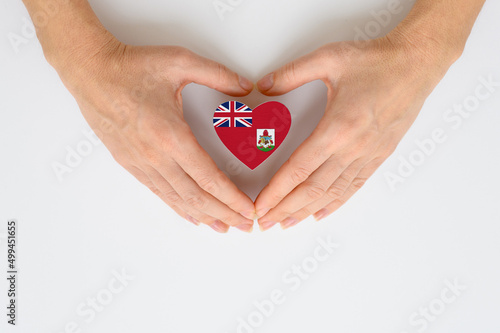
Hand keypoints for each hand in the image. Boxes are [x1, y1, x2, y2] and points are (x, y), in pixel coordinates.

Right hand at [51, 31, 255, 232]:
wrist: (90, 72)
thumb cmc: (132, 68)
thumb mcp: (180, 62)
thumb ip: (218, 75)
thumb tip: (245, 87)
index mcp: (171, 135)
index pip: (209, 178)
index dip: (231, 198)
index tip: (247, 210)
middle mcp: (156, 156)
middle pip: (196, 196)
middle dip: (224, 214)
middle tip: (244, 226)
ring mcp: (141, 163)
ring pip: (177, 199)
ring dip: (203, 216)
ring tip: (222, 228)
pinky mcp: (129, 164)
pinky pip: (159, 192)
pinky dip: (178, 207)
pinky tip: (191, 216)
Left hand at [254, 32, 458, 229]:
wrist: (417, 63)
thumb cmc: (376, 61)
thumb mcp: (328, 58)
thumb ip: (291, 74)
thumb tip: (264, 85)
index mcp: (337, 128)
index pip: (298, 169)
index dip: (276, 191)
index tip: (261, 206)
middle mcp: (352, 148)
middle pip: (312, 189)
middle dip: (285, 209)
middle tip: (265, 223)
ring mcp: (368, 155)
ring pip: (332, 193)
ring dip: (306, 211)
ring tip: (287, 224)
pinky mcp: (379, 156)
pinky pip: (354, 186)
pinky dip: (335, 203)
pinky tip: (321, 213)